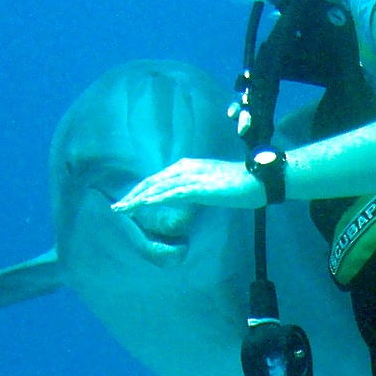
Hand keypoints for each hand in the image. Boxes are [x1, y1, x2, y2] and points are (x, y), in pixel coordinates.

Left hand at [113, 158, 262, 214]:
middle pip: (152, 181)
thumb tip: (184, 196)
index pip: (157, 178)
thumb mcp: (212, 185)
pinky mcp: (199, 187)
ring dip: (137, 199)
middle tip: (116, 208)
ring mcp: (192, 177)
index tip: (127, 202)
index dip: (140, 190)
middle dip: (132, 195)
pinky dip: (155, 199)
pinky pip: (171, 194)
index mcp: (187, 166)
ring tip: (122, 209)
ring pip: (157, 187)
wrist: (259, 180)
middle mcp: (185, 168)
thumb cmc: (239, 185)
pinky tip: (143, 206)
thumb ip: (196, 187)